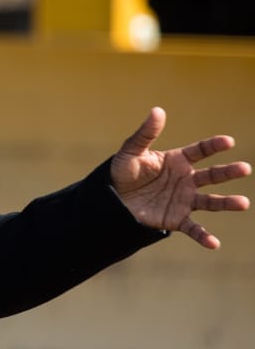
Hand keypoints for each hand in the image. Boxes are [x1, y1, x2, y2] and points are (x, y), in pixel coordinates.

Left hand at [111, 106, 250, 248]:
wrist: (113, 199)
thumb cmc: (124, 171)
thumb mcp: (131, 151)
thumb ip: (145, 134)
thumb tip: (157, 110)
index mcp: (177, 161)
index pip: (200, 151)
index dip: (214, 146)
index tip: (228, 141)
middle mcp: (187, 180)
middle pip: (212, 175)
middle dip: (229, 172)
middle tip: (245, 168)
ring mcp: (184, 200)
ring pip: (211, 201)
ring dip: (227, 203)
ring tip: (244, 203)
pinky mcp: (177, 219)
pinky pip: (194, 228)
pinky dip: (204, 236)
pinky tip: (214, 243)